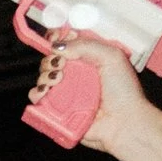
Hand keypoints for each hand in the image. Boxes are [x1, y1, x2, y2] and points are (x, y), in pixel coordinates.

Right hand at [32, 28, 161, 160]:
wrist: (123, 122)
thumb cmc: (124, 92)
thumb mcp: (111, 56)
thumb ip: (85, 44)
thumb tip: (58, 46)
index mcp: (90, 57)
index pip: (68, 41)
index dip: (58, 38)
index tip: (55, 39)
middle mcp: (77, 73)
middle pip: (52, 58)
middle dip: (51, 58)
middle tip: (62, 64)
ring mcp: (66, 91)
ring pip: (43, 76)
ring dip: (45, 74)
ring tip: (58, 80)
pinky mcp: (58, 108)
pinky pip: (38, 98)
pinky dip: (37, 93)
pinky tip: (46, 91)